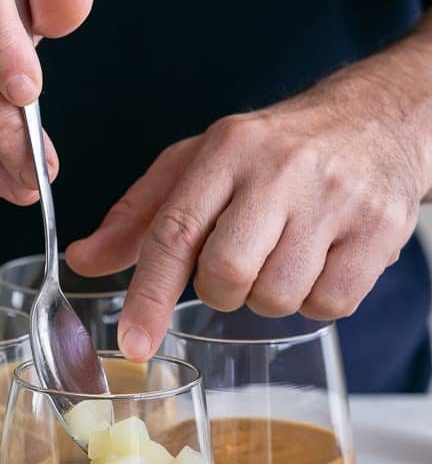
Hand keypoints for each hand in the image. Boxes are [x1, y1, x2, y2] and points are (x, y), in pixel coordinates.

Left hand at [66, 40, 431, 359]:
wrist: (375, 120)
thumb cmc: (273, 152)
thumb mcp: (199, 166)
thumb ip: (139, 217)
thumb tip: (82, 261)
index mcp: (227, 149)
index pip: (175, 232)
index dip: (149, 296)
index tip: (133, 342)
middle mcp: (281, 170)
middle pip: (225, 275)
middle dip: (220, 291)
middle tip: (236, 265)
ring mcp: (336, 200)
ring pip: (276, 298)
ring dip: (268, 295)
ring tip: (284, 253)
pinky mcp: (380, 229)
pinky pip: (328, 304)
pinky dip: (314, 299)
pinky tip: (319, 261)